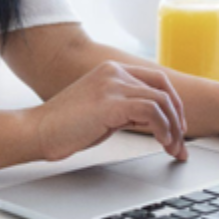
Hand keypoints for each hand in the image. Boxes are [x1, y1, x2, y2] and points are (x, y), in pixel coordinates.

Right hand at [28, 61, 187, 162]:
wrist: (37, 130)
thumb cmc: (65, 126)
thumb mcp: (102, 109)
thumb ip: (126, 107)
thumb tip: (153, 120)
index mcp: (112, 69)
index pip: (157, 79)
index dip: (173, 103)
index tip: (178, 125)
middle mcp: (114, 72)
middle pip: (164, 90)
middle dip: (178, 118)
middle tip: (181, 143)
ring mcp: (112, 85)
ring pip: (162, 101)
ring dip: (173, 128)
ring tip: (172, 149)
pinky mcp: (110, 103)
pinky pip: (151, 112)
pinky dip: (163, 129)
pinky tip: (162, 143)